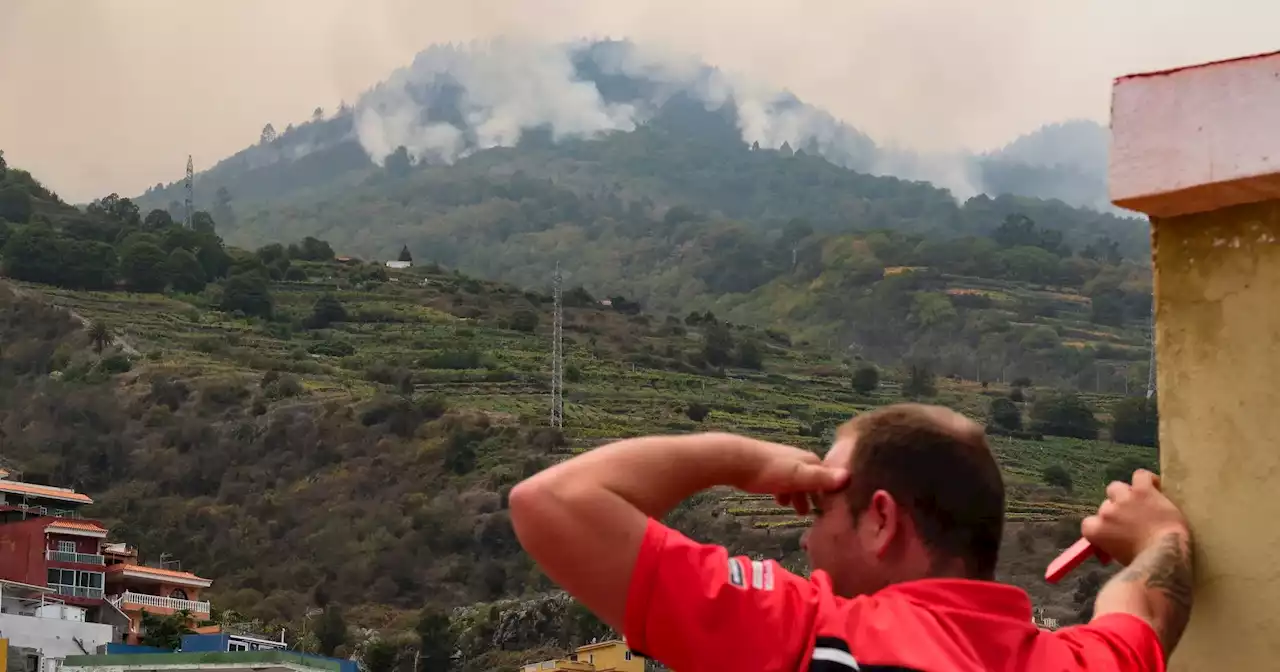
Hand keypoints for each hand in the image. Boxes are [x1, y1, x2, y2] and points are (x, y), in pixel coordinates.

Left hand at [728, 437, 847, 514]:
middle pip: (812, 479)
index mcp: (808, 460)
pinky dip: (784, 491)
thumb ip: (821, 478)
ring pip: (796, 481)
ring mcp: (782, 462)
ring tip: (796, 512)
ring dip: (798, 496)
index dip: (831, 491)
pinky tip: (779, 501)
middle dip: (814, 496)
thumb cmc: (769, 470)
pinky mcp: (767, 467)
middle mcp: (798, 458)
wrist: (735, 460)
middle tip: (815, 515)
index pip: (827, 476)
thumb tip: (850, 477)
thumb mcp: (798, 477)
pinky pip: (782, 481)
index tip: (833, 508)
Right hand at [1081, 469, 1189, 565]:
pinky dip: (1148, 480)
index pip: (1089, 523)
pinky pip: (1141, 475)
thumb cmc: (1144, 562)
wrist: (1166, 554)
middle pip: (1106, 505)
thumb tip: (1109, 548)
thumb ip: (1110, 545)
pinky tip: (1155, 486)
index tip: (1113, 534)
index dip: (1102, 527)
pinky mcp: (1143, 490)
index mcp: (1095, 530)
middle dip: (1117, 512)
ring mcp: (1124, 499)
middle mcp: (1106, 511)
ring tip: (1140, 503)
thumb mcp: (1118, 557)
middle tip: (1132, 521)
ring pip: (1117, 487)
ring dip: (1126, 494)